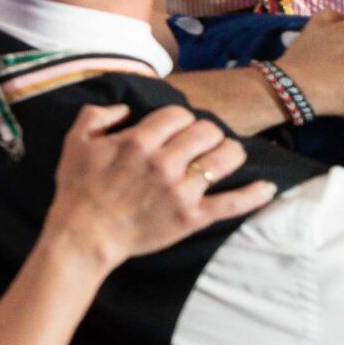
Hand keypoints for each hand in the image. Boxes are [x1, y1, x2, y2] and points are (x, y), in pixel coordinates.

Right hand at [44, 103, 273, 269]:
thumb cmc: (78, 187)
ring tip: (227, 153)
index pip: (178, 115)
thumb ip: (98, 115)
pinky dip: (254, 195)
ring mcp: (182, 191)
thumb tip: (127, 110)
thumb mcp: (75, 141)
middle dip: (207, 131)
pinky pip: (233, 203)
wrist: (85, 234)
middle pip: (206, 132)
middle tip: (202, 139)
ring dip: (230, 151)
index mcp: (138, 142)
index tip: (177, 126)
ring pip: (224, 159)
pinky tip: (267, 188)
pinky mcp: (193, 217)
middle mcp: (164, 163)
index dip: (181, 117)